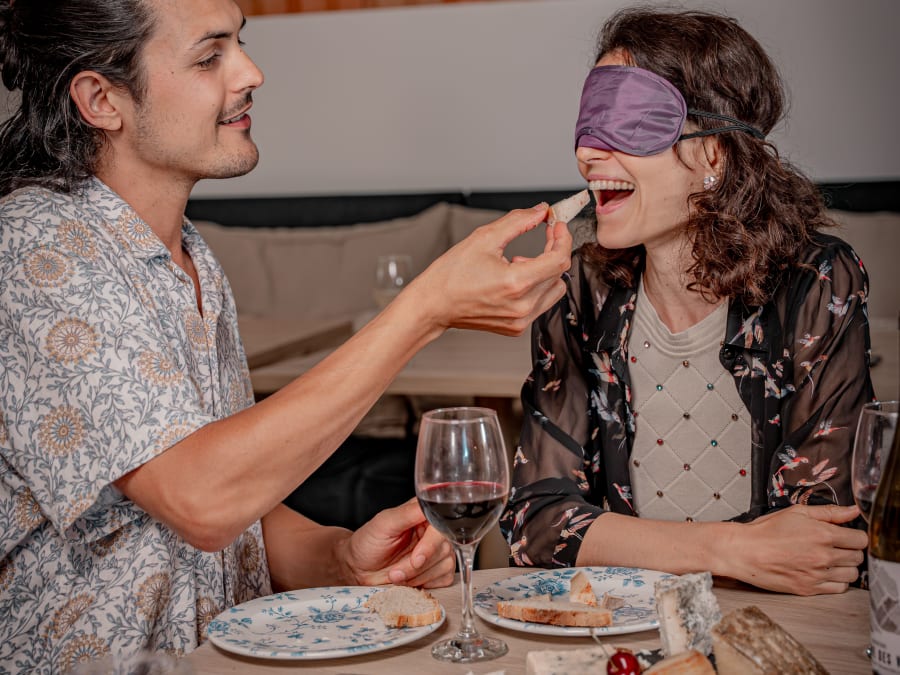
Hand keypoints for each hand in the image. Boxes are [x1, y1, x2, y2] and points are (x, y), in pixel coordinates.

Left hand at [338, 498, 454, 587]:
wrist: (360, 568)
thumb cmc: (368, 543)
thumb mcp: (383, 523)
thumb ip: (407, 514)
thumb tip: (427, 507)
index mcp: (423, 514)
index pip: (441, 526)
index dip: (430, 545)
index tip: (416, 559)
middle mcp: (433, 531)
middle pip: (444, 549)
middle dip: (417, 566)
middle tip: (395, 571)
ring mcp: (438, 550)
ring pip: (445, 565)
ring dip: (418, 576)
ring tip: (396, 574)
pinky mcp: (439, 569)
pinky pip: (445, 578)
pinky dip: (425, 583)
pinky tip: (409, 579)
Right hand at [408, 204, 572, 335]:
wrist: (433, 305)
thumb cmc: (450, 275)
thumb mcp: (484, 238)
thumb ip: (518, 221)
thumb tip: (540, 211)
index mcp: (516, 283)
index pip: (558, 259)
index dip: (562, 238)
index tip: (557, 227)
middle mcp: (522, 306)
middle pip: (559, 274)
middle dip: (552, 251)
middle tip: (540, 238)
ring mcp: (521, 320)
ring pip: (554, 290)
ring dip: (545, 271)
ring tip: (519, 264)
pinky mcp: (517, 328)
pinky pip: (541, 304)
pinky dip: (535, 288)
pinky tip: (513, 280)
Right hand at [729, 504, 866, 594]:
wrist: (744, 551)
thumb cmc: (766, 531)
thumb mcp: (797, 512)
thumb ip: (829, 512)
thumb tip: (853, 511)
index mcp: (823, 534)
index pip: (860, 539)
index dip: (855, 535)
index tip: (847, 535)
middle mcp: (824, 556)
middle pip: (858, 557)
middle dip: (850, 550)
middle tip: (836, 546)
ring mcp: (817, 574)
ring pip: (851, 574)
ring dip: (845, 567)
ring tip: (830, 559)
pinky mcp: (809, 589)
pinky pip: (839, 589)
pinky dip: (836, 581)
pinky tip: (824, 571)